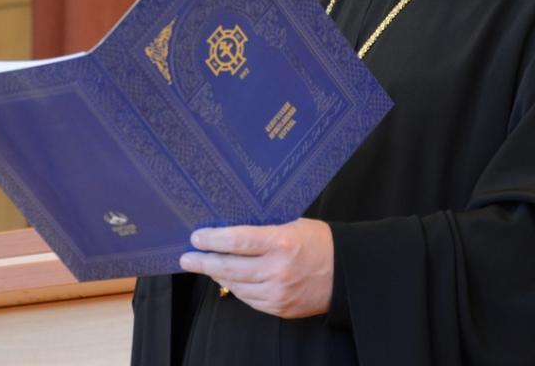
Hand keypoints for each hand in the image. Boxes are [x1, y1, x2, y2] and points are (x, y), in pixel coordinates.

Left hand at [178, 218, 333, 318]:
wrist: (347, 272)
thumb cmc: (321, 243)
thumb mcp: (294, 225)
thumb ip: (265, 229)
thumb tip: (231, 229)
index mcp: (282, 242)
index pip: (237, 240)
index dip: (213, 240)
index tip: (197, 237)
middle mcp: (277, 269)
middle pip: (230, 267)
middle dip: (204, 261)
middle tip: (187, 258)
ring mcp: (278, 292)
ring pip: (236, 285)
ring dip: (217, 275)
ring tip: (205, 266)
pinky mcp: (280, 308)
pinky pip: (249, 299)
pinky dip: (237, 288)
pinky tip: (228, 279)